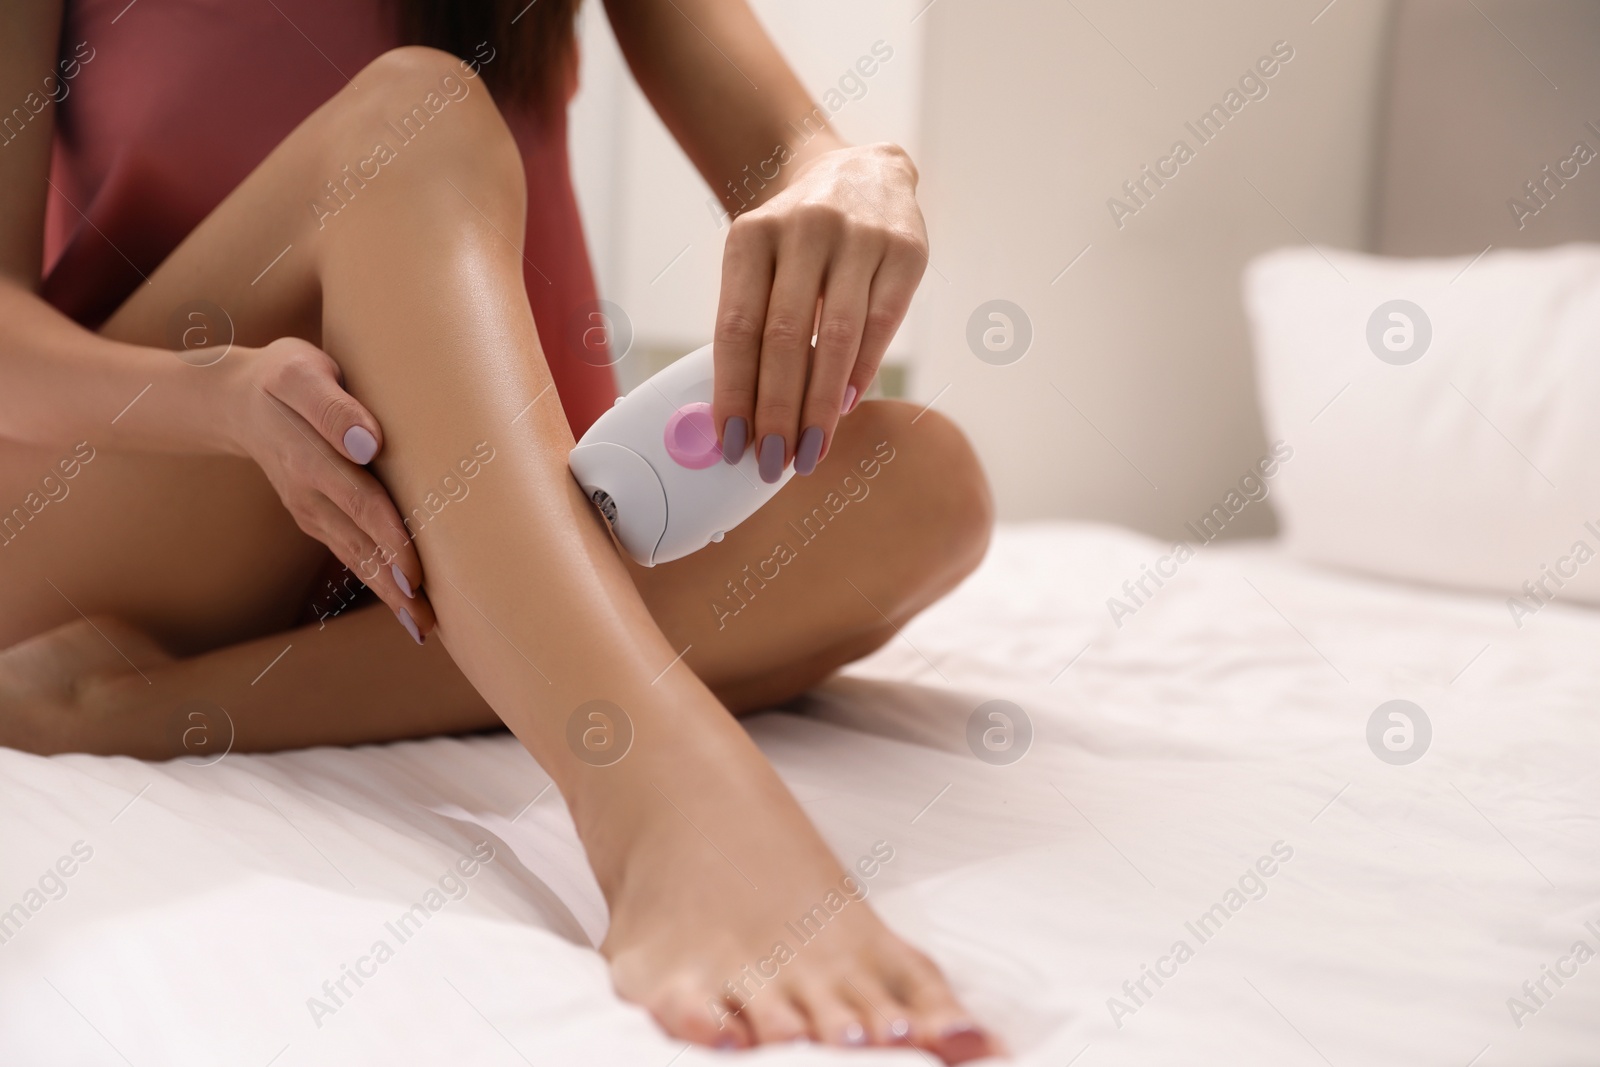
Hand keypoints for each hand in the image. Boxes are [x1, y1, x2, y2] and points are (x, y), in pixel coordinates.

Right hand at [219, 338, 434, 641]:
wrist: (238, 398)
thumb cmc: (285, 377)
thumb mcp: (302, 374)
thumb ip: (334, 407)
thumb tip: (369, 444)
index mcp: (310, 458)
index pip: (361, 502)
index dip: (390, 538)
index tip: (415, 573)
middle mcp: (309, 494)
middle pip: (360, 544)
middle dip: (393, 585)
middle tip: (429, 623)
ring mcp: (310, 511)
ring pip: (355, 556)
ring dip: (387, 594)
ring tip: (422, 626)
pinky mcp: (316, 517)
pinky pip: (350, 552)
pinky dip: (376, 579)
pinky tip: (403, 603)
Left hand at [712, 142, 927, 480]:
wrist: (860, 171)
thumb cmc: (798, 239)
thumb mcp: (761, 259)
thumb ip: (751, 323)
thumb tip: (741, 416)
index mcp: (752, 234)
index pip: (737, 326)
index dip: (732, 390)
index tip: (729, 443)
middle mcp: (804, 228)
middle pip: (784, 338)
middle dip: (776, 410)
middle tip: (772, 461)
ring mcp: (858, 235)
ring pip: (836, 337)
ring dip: (821, 405)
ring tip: (809, 451)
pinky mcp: (905, 249)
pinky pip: (881, 324)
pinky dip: (861, 372)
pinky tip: (846, 407)